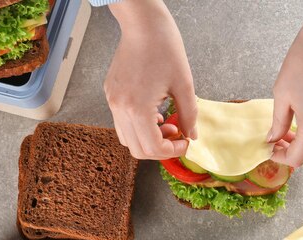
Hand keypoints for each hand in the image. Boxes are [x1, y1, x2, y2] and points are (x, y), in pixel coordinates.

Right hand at [104, 0, 196, 159]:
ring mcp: (112, 102)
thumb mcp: (184, 85)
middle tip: (177, 134)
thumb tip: (192, 135)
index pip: (152, 147)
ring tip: (166, 122)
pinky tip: (154, 113)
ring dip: (148, 139)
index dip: (172, 151)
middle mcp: (120, 108)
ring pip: (127, 138)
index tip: (185, 142)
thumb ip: (189, 115)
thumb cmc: (164, 48)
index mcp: (137, 108)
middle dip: (160, 148)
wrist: (143, 24)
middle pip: (137, 149)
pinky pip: (122, 122)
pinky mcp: (111, 94)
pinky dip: (139, 126)